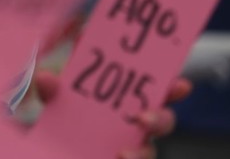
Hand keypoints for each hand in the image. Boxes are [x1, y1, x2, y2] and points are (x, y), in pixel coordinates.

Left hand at [34, 70, 192, 158]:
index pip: (155, 92)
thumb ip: (52, 91)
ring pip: (147, 152)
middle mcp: (134, 128)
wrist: (48, 149)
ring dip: (139, 153)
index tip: (182, 85)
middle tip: (144, 118)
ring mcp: (128, 150)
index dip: (171, 88)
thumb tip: (46, 79)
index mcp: (126, 102)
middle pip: (161, 123)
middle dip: (159, 119)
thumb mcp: (56, 102)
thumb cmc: (63, 118)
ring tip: (123, 154)